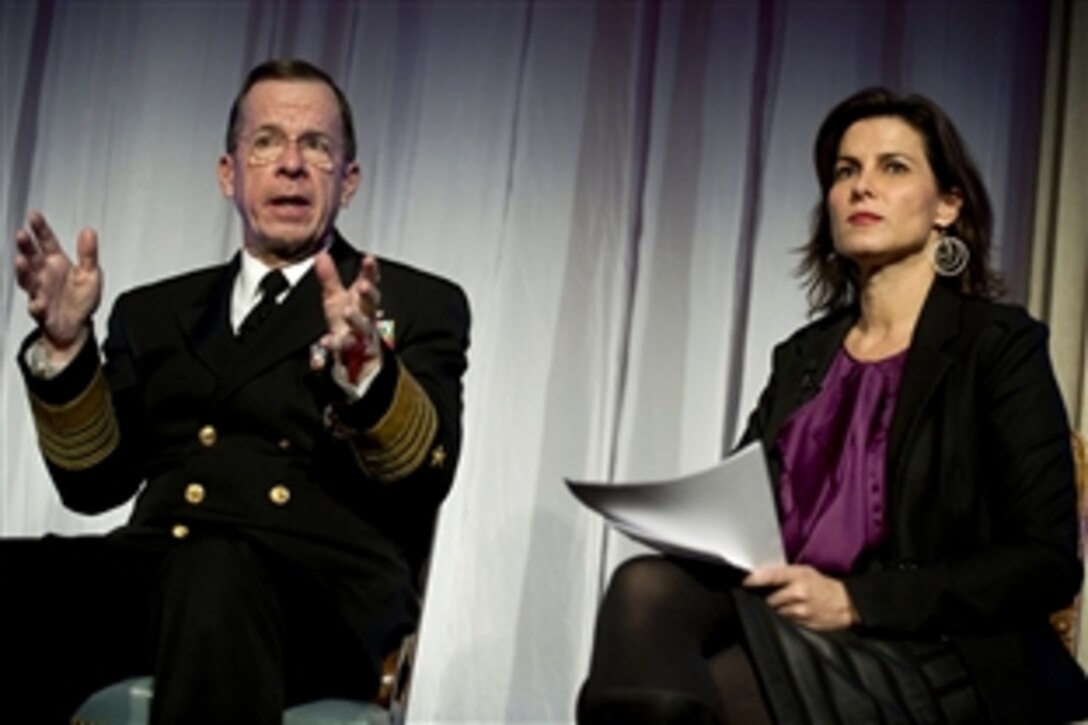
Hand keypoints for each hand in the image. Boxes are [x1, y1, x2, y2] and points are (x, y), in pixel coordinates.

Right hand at [13, 211, 101, 356]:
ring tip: (20, 262)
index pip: (46, 242)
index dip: (40, 229)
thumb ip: (88, 253)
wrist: (77, 325)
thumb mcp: (91, 273)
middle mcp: (44, 274)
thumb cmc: (81, 298)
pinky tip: (37, 303)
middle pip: (32, 257)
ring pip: (28, 280)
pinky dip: (36, 306)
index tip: (34, 215)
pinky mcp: (42, 310)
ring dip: (23, 271)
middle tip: (21, 235)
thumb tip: (89, 231)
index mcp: (56, 262)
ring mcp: (40, 291)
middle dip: (25, 246)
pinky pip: (37, 308)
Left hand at [313, 251, 381, 384]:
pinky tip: (326, 340)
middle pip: (372, 303)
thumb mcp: (336, 297)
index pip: (370, 282)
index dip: (371, 271)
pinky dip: (335, 344)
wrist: (356, 354)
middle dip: (369, 293)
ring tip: (348, 311)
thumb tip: (321, 254)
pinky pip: (345, 346)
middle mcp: (366, 315)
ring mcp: (363, 333)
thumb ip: (329, 277)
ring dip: (356, 318)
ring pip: (363, 326)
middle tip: (363, 285)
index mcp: (363, 300)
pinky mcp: (354, 350)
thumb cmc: (348, 322)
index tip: (369, 259)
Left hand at [743, 564, 858, 630]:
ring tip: (782, 605)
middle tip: (765, 596)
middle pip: (768, 598)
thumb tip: (759, 575)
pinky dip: (782, 618)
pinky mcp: (802, 624)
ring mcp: (800, 611)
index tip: (744, 582)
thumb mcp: (805, 571)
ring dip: (773, 609)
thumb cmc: (821, 585)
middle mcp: (797, 593)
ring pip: (774, 612)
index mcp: (798, 576)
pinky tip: (788, 613)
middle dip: (764, 598)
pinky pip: (784, 622)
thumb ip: (784, 573)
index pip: (771, 575)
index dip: (754, 579)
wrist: (845, 604)